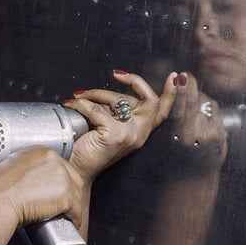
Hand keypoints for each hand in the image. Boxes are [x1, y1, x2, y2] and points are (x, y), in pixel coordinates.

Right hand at [0, 145, 86, 228]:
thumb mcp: (13, 168)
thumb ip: (28, 169)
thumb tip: (33, 181)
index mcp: (42, 151)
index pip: (62, 167)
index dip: (60, 183)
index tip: (56, 193)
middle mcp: (55, 161)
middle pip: (73, 179)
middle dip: (69, 194)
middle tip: (59, 207)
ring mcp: (63, 177)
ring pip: (77, 195)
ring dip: (71, 207)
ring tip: (61, 216)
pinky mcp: (66, 195)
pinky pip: (77, 210)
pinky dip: (74, 219)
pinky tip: (67, 223)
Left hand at [61, 69, 176, 181]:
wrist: (74, 170)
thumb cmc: (87, 149)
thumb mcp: (109, 126)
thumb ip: (116, 111)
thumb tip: (110, 93)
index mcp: (140, 132)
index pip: (162, 111)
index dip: (171, 93)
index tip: (172, 76)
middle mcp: (139, 134)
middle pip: (149, 100)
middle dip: (133, 81)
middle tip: (116, 75)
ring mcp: (129, 135)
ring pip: (119, 99)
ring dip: (96, 92)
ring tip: (80, 97)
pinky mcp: (114, 135)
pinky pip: (96, 109)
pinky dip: (81, 104)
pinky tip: (73, 105)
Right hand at [161, 69, 228, 174]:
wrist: (193, 178)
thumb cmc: (174, 155)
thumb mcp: (166, 138)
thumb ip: (170, 115)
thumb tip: (175, 85)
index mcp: (177, 136)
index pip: (178, 109)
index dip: (179, 91)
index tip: (177, 76)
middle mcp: (194, 136)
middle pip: (194, 101)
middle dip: (190, 86)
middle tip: (185, 75)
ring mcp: (210, 135)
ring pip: (205, 103)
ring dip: (198, 98)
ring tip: (191, 107)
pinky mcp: (221, 135)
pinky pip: (215, 110)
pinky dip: (208, 108)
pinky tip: (202, 116)